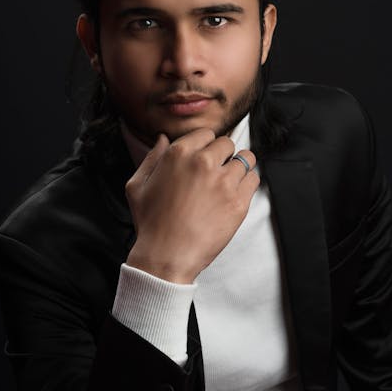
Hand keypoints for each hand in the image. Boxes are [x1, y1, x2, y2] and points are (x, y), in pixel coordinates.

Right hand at [125, 128, 259, 282]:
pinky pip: (254, 179)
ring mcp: (224, 182)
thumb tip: (162, 139)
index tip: (204, 157)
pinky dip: (247, 184)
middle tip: (215, 172)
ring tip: (229, 181)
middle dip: (222, 155)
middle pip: (227, 143)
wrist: (166, 256)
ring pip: (245, 158)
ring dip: (238, 167)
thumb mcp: (137, 186)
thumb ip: (151, 157)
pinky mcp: (238, 202)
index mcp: (179, 154)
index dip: (205, 145)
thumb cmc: (150, 223)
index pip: (206, 134)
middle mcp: (203, 162)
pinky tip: (235, 193)